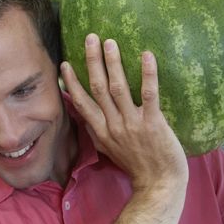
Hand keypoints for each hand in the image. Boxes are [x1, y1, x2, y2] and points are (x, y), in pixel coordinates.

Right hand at [61, 34, 187, 193]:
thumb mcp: (110, 150)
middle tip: (91, 38)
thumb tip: (88, 116)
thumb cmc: (137, 166)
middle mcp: (113, 126)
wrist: (159, 185)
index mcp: (102, 132)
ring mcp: (132, 125)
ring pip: (118, 88)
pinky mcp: (153, 124)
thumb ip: (99, 131)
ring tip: (109, 42)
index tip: (65, 64)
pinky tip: (146, 55)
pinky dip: (147, 74)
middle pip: (98, 89)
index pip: (82, 103)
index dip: (73, 83)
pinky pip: (149, 95)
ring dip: (112, 63)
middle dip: (92, 62)